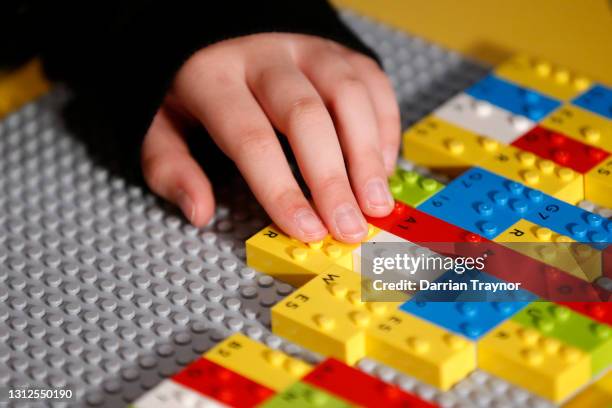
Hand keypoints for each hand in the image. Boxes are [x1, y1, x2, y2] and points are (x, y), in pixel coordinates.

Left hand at [141, 33, 399, 242]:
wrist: (222, 28)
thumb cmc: (194, 85)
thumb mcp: (160, 122)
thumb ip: (170, 167)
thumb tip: (199, 212)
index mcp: (214, 76)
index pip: (251, 138)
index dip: (281, 189)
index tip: (306, 231)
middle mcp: (266, 56)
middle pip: (306, 116)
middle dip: (331, 178)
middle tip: (349, 227)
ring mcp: (308, 47)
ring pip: (348, 94)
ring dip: (367, 154)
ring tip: (376, 203)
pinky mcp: (339, 50)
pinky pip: (372, 82)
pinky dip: (384, 126)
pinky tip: (382, 167)